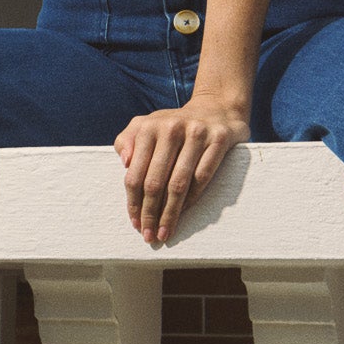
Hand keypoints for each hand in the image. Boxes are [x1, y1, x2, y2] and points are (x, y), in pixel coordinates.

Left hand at [115, 100, 248, 245]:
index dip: (133, 202)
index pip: (136, 173)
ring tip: (165, 232)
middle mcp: (171, 128)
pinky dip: (192, 198)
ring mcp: (197, 133)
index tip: (135, 222)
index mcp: (150, 126)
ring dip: (170, 213)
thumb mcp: (148, 125)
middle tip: (149, 235)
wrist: (217, 108)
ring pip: (179, 183)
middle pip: (155, 181)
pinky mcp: (219, 139)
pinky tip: (184, 212)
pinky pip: (203, 176)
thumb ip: (128, 140)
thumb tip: (124, 163)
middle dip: (150, 213)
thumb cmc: (175, 125)